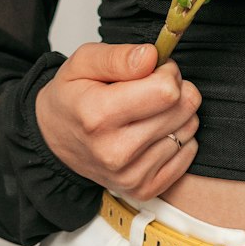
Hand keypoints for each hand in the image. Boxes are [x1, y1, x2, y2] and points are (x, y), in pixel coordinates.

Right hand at [35, 41, 202, 200]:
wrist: (55, 140)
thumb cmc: (72, 97)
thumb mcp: (83, 62)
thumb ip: (118, 56)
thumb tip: (152, 56)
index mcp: (99, 116)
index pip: (166, 91)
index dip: (167, 71)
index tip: (153, 70)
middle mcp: (115, 152)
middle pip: (183, 109)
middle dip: (175, 89)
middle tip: (151, 87)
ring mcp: (130, 175)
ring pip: (189, 128)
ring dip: (177, 113)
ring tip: (149, 109)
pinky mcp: (144, 189)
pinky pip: (188, 153)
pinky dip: (177, 137)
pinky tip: (154, 131)